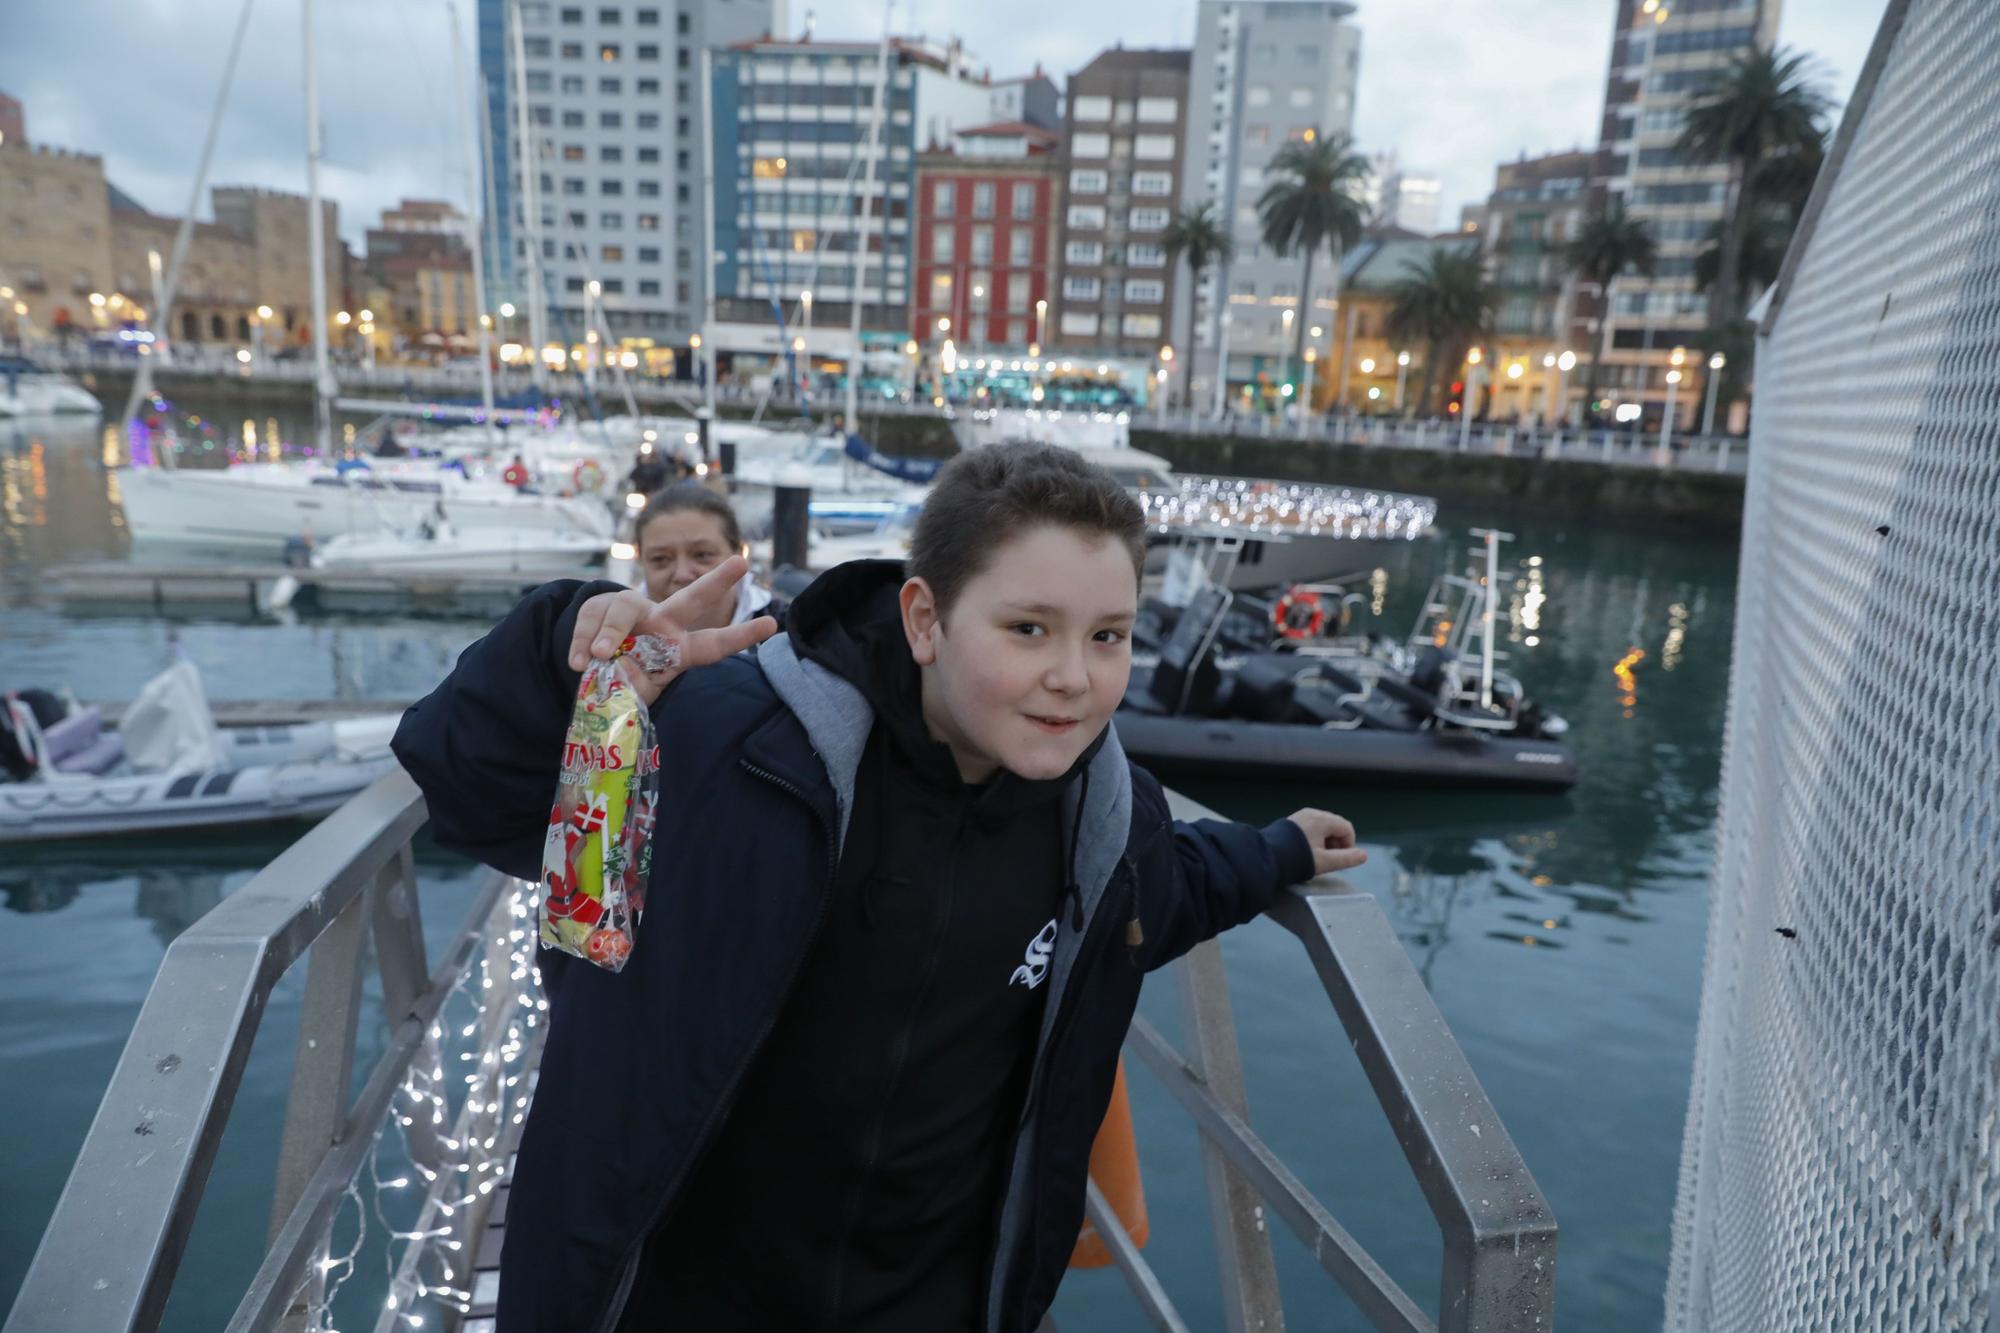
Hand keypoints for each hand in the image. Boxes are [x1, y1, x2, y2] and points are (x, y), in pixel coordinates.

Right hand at [566, 555, 779, 704]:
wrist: (588, 666)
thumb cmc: (622, 682)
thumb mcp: (635, 693)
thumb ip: (634, 689)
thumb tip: (619, 673)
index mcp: (677, 648)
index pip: (713, 643)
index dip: (741, 636)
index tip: (772, 625)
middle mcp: (661, 623)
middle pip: (690, 600)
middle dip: (716, 582)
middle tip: (741, 564)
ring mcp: (632, 612)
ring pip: (624, 608)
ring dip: (611, 632)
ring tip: (599, 657)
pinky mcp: (598, 608)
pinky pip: (589, 619)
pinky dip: (580, 642)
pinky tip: (578, 663)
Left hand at [1287, 809, 1366, 876]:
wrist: (1264, 858)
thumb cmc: (1296, 859)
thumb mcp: (1325, 862)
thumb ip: (1346, 858)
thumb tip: (1364, 855)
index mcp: (1322, 819)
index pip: (1346, 828)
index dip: (1349, 845)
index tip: (1342, 860)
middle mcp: (1311, 813)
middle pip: (1334, 826)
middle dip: (1337, 844)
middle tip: (1329, 861)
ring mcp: (1300, 817)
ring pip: (1322, 828)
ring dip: (1325, 843)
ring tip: (1317, 859)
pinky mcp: (1290, 823)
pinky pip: (1310, 829)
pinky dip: (1314, 840)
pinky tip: (1305, 853)